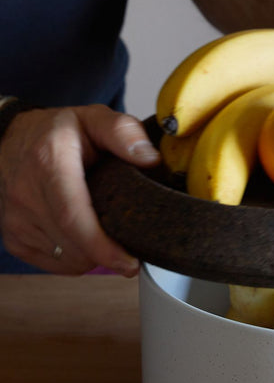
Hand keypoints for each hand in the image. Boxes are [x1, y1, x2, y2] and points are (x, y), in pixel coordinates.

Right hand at [0, 106, 160, 274]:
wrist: (10, 140)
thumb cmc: (57, 131)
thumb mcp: (94, 118)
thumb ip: (123, 132)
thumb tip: (150, 159)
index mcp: (49, 163)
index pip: (73, 217)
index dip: (102, 247)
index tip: (130, 263)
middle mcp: (26, 194)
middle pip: (73, 244)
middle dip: (110, 253)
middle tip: (133, 242)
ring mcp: (16, 220)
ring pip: (66, 258)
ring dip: (94, 255)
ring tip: (106, 229)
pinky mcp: (14, 238)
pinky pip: (55, 264)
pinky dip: (77, 258)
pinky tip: (85, 236)